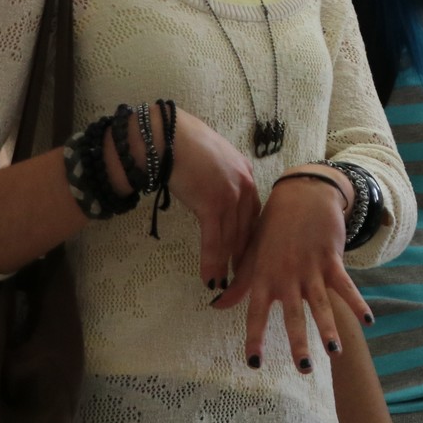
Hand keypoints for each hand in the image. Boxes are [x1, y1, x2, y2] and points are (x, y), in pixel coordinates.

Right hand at [104, 108, 260, 286]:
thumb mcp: (213, 160)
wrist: (168, 136)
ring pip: (232, 239)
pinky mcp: (213, 203)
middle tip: (241, 281)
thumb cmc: (184, 144)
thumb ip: (221, 179)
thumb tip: (215, 198)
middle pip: (248, 231)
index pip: (254, 215)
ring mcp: (231, 195)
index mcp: (246, 174)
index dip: (250, 240)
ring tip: (225, 287)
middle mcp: (245, 185)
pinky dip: (212, 261)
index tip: (248, 259)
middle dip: (243, 258)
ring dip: (226, 266)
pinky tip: (210, 278)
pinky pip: (214, 240)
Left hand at [213, 169, 370, 372]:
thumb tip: (216, 306)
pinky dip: (357, 303)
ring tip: (335, 352)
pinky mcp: (331, 260)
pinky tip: (367, 321)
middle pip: (293, 315)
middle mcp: (287, 276)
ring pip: (320, 304)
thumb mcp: (252, 254)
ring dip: (329, 328)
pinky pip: (345, 286)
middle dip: (299, 342)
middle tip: (303, 368)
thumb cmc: (273, 227)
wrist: (301, 195)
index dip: (255, 338)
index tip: (255, 363)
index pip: (256, 313)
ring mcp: (310, 268)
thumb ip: (238, 284)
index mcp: (264, 276)